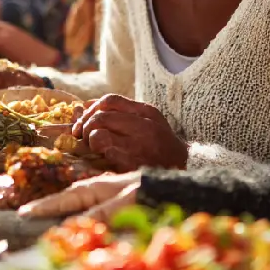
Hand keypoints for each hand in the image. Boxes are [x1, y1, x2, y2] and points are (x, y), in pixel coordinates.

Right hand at [19, 171, 141, 220]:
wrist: (169, 186)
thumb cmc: (147, 192)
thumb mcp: (124, 203)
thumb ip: (100, 213)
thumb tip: (74, 223)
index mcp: (94, 187)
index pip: (62, 200)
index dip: (43, 207)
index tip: (23, 214)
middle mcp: (94, 189)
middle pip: (64, 200)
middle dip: (45, 208)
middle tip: (24, 216)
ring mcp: (102, 193)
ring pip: (74, 202)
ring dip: (58, 209)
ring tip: (40, 217)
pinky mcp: (110, 200)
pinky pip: (86, 206)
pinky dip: (74, 210)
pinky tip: (70, 216)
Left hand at [74, 95, 188, 171]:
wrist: (186, 168)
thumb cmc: (161, 145)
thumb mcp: (147, 121)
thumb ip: (120, 112)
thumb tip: (86, 105)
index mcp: (146, 112)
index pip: (110, 101)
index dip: (91, 109)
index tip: (85, 119)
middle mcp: (143, 125)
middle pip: (101, 117)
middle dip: (86, 126)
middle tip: (83, 136)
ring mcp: (139, 145)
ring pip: (99, 134)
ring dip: (90, 140)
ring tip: (94, 146)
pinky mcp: (134, 164)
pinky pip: (106, 153)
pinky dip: (99, 153)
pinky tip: (104, 156)